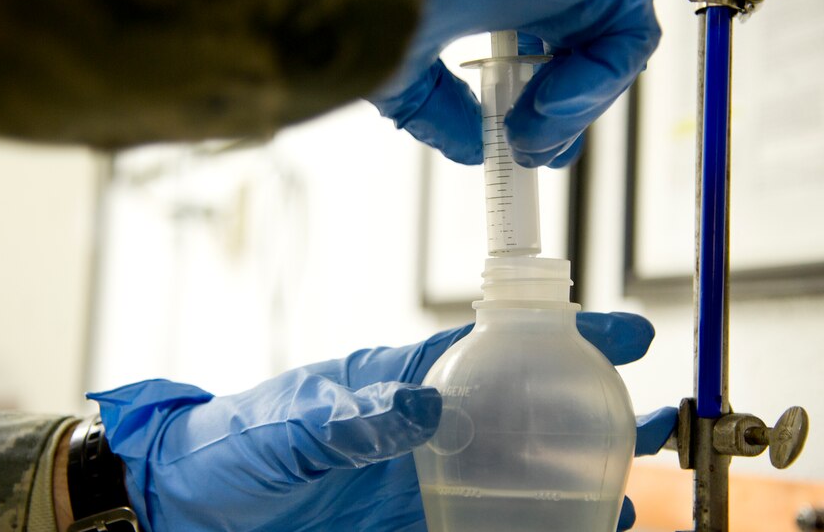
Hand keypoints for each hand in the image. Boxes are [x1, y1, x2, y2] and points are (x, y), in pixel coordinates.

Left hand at [89, 312, 673, 531]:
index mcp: (400, 383)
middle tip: (651, 423)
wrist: (191, 509)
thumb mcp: (286, 428)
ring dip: (570, 486)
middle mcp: (427, 431)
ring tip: (620, 499)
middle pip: (524, 415)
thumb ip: (348, 417)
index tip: (625, 331)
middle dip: (588, 413)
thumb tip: (422, 404)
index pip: (491, 346)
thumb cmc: (234, 447)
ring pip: (515, 479)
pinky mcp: (415, 530)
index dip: (559, 333)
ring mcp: (426, 484)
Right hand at [371, 0, 659, 167]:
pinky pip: (628, 35)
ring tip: (531, 136)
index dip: (547, 104)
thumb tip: (469, 147)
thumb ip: (439, 111)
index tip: (526, 145)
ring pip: (611, 50)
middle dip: (565, 115)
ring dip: (575, 108)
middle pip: (586, 52)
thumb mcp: (405, 72)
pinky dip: (597, 84)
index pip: (552, 47)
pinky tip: (548, 107)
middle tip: (533, 151)